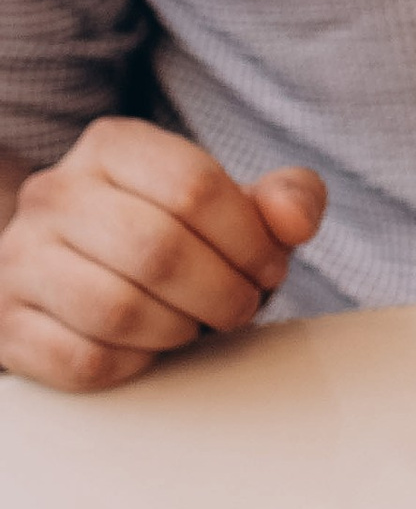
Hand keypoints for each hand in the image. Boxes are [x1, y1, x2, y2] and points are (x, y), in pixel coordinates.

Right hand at [0, 119, 326, 393]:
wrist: (71, 271)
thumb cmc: (171, 235)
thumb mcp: (231, 203)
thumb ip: (285, 198)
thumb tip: (294, 221)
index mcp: (112, 146)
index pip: (194, 186)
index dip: (250, 239)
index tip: (269, 268)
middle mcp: (55, 193)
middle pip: (158, 249)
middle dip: (221, 291)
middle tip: (241, 306)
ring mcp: (21, 259)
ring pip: (117, 309)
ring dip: (178, 329)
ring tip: (196, 325)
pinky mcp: (9, 326)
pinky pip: (84, 360)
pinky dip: (134, 363)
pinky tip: (149, 347)